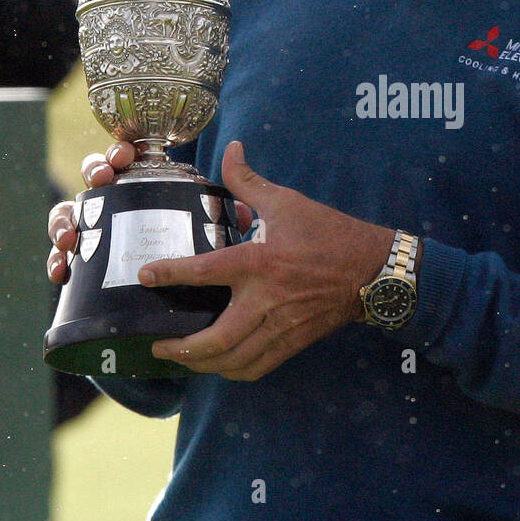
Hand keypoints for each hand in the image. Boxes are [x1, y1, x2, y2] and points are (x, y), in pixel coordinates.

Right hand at [46, 141, 254, 283]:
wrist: (181, 277)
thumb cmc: (193, 239)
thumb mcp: (211, 225)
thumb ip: (225, 213)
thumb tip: (244, 213)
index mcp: (141, 183)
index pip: (125, 157)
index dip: (120, 150)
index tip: (126, 155)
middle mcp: (114, 199)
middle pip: (94, 176)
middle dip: (94, 172)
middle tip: (103, 180)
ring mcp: (97, 227)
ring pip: (71, 213)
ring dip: (66, 218)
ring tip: (71, 233)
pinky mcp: (87, 256)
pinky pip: (66, 256)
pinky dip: (59, 261)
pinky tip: (61, 272)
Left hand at [142, 140, 396, 380]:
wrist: (374, 269)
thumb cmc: (329, 233)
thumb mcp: (287, 202)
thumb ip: (249, 181)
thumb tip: (231, 149)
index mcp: (260, 262)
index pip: (205, 272)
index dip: (170, 275)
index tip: (145, 276)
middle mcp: (267, 300)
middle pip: (216, 339)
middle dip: (182, 348)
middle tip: (157, 343)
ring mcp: (281, 326)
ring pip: (234, 360)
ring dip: (202, 365)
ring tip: (181, 359)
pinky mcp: (294, 341)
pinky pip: (257, 367)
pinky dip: (233, 371)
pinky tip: (218, 366)